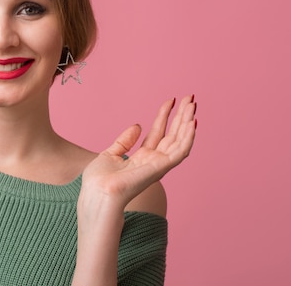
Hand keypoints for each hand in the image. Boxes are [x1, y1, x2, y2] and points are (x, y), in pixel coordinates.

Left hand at [80, 95, 196, 210]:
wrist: (97, 193)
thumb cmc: (99, 181)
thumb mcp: (111, 154)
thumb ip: (125, 141)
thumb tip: (137, 126)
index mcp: (142, 157)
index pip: (158, 132)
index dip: (165, 116)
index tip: (170, 100)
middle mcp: (153, 161)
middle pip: (172, 134)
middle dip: (181, 116)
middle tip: (189, 97)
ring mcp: (158, 165)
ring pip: (180, 140)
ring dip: (187, 122)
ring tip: (193, 104)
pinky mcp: (161, 168)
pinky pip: (180, 151)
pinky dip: (188, 137)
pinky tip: (192, 122)